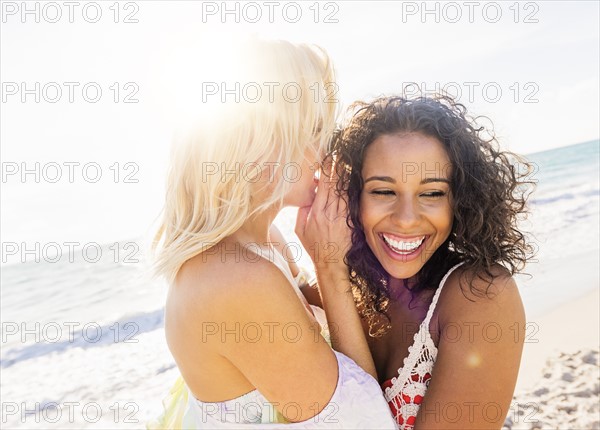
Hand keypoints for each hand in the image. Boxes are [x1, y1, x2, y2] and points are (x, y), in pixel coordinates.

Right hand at [295, 155, 350, 279]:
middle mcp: (330, 213)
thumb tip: (307, 196)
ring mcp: (342, 217)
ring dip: (346, 176)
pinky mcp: (350, 221)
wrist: (330, 263)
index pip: (322, 186)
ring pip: (345, 191)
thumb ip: (302, 211)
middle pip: (336, 185)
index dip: (325, 170)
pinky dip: (351, 190)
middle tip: (339, 153)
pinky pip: (351, 202)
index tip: (326, 158)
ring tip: (347, 161)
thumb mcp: (300, 229)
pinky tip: (352, 180)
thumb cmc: (314, 246)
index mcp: (316, 212)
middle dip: (337, 168)